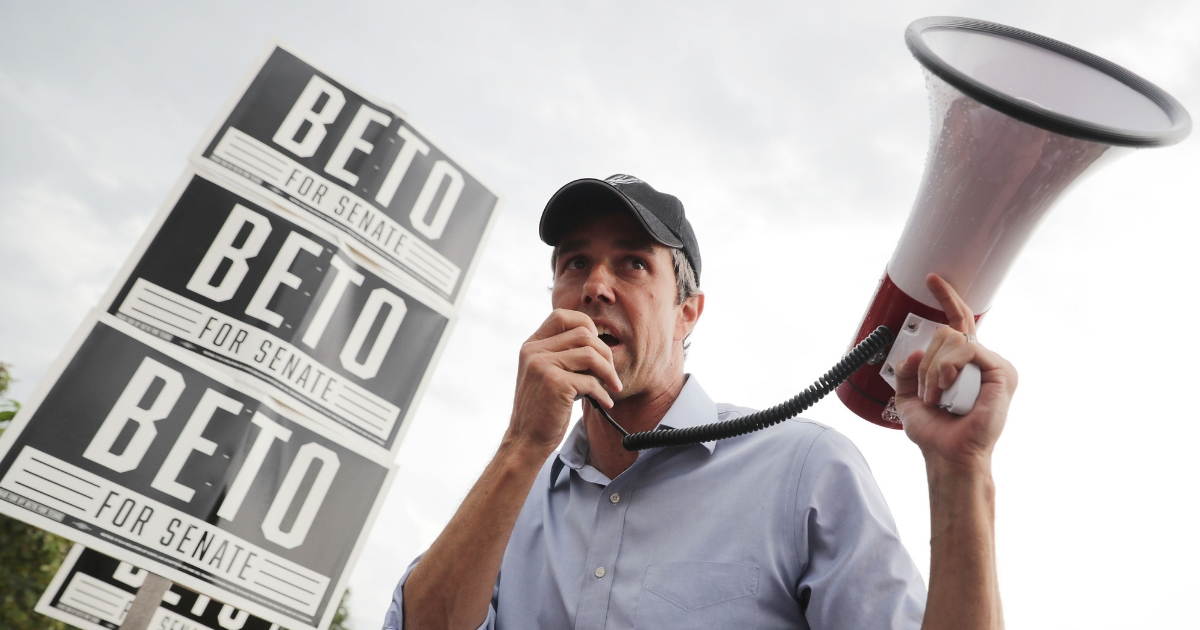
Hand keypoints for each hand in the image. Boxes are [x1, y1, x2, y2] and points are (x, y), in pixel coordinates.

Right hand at [507, 309, 622, 457]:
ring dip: (609, 372)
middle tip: (610, 374)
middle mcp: (534, 351)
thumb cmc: (542, 409)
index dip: (586, 326)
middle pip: (583, 333)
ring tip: (612, 387)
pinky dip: (604, 393)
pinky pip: (591, 381)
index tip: (597, 347)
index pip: (562, 316)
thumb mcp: (545, 374)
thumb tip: (599, 343)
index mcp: (531, 345)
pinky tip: (605, 403)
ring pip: (591, 354)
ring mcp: (542, 366)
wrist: (526, 440)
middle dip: (605, 353)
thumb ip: (562, 355)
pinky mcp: (554, 383)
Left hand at [893, 274, 1016, 469]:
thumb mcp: (909, 395)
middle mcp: (981, 360)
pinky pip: (965, 350)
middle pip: (947, 331)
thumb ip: (909, 369)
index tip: (932, 279)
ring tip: (937, 396)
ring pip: (953, 339)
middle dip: (927, 361)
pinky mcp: (1001, 372)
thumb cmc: (935, 431)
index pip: (958, 321)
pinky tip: (946, 387)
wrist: (948, 454)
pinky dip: (946, 368)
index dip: (946, 298)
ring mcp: (994, 365)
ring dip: (934, 369)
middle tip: (929, 392)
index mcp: (963, 363)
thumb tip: (915, 352)